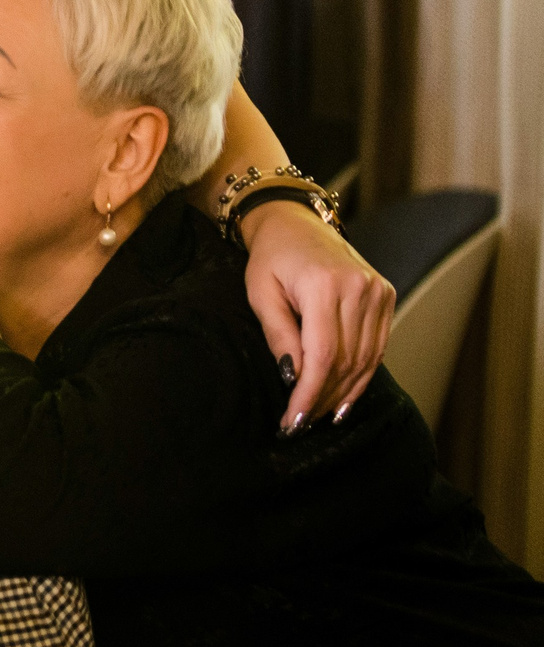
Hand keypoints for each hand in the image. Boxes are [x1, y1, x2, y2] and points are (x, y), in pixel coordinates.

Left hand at [242, 200, 394, 430]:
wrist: (295, 222)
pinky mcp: (386, 295)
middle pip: (346, 360)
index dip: (310, 393)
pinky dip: (361, 375)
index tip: (294, 420)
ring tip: (320, 416)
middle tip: (300, 424)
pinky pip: (377, 347)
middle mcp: (359, 288)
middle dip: (323, 398)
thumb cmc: (270, 258)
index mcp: (323, 285)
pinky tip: (344, 397)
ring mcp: (378, 291)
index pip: (323, 354)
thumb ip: (279, 335)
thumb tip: (294, 379)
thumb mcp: (260, 293)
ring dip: (343, 393)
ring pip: (366, 358)